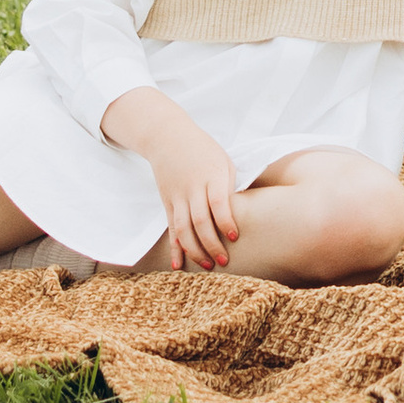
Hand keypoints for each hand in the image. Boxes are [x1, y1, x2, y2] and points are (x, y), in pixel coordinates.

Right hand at [103, 89, 243, 269]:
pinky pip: (171, 228)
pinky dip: (174, 248)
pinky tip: (178, 265)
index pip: (218, 202)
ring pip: (183, 229)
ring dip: (194, 250)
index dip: (226, 221)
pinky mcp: (167, 202)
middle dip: (211, 244)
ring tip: (207, 265)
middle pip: (199, 220)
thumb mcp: (223, 160)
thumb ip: (229, 186)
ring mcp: (177, 196)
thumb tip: (237, 214)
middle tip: (224, 261)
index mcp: (210, 174)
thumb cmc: (203, 149)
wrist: (167, 137)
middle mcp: (192, 187)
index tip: (234, 237)